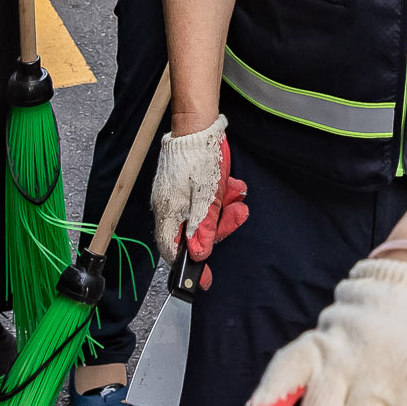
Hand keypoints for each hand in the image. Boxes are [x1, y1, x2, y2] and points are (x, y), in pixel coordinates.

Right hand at [151, 114, 248, 263]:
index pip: (173, 250)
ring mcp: (178, 195)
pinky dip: (220, 196)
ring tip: (237, 196)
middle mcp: (170, 207)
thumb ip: (202, 228)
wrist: (198, 126)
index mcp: (169, 213)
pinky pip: (205, 200)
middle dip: (218, 226)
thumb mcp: (207, 198)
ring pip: (203, 215)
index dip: (189, 267)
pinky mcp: (187, 185)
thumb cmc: (200, 159)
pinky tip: (233, 188)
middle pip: (193, 233)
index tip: (204, 280)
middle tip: (236, 215)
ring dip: (224, 209)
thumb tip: (198, 255)